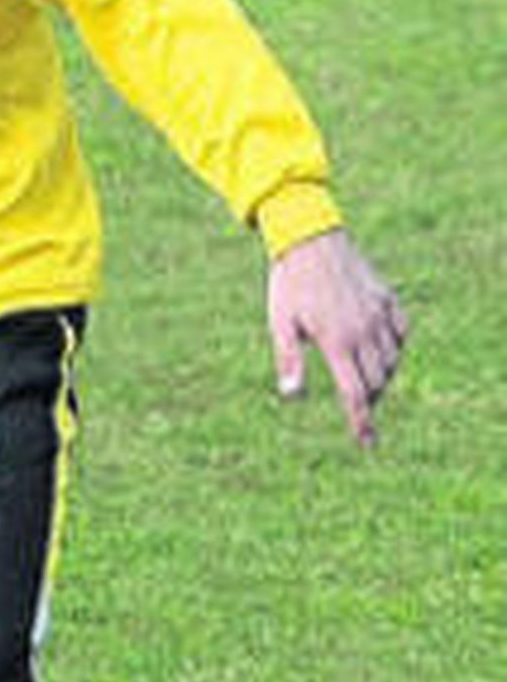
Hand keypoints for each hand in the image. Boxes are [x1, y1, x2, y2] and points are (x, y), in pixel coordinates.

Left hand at [268, 229, 407, 446]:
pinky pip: (401, 332)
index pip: (355, 393)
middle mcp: (364, 329)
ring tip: (367, 384)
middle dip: (370, 401)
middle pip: (377, 381)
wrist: (311, 238)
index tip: (367, 443)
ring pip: (392, 360)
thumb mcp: (280, 323)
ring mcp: (379, 313)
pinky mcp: (387, 298)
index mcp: (337, 341)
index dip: (361, 422)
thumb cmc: (289, 284)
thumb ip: (289, 360)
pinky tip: (381, 353)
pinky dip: (395, 349)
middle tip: (359, 411)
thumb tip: (292, 397)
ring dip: (383, 378)